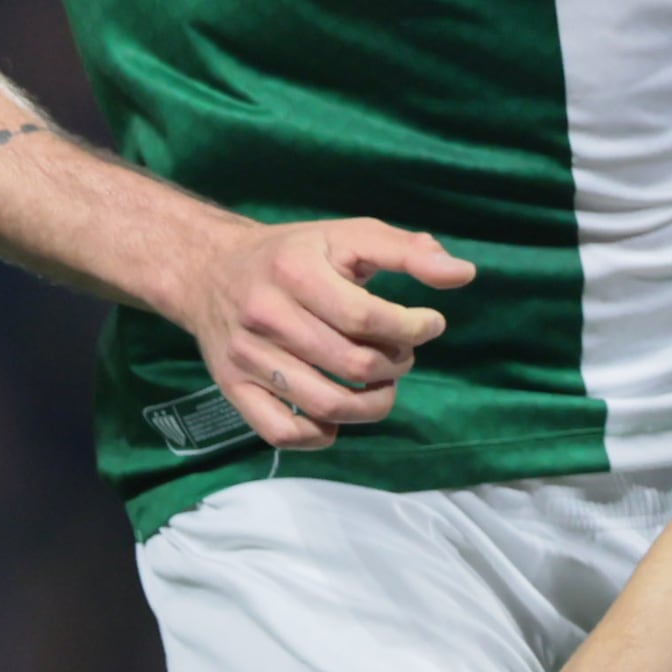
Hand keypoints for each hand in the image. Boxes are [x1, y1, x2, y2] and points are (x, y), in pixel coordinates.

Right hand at [178, 217, 472, 448]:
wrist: (209, 271)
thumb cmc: (295, 254)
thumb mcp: (349, 235)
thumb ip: (408, 251)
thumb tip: (462, 274)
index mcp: (295, 272)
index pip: (366, 317)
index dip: (414, 329)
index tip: (430, 323)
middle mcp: (266, 316)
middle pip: (352, 366)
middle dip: (397, 365)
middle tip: (401, 353)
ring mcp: (246, 357)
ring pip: (325, 406)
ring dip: (372, 405)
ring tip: (381, 385)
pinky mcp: (232, 388)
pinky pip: (280, 432)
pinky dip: (320, 435)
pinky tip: (339, 417)